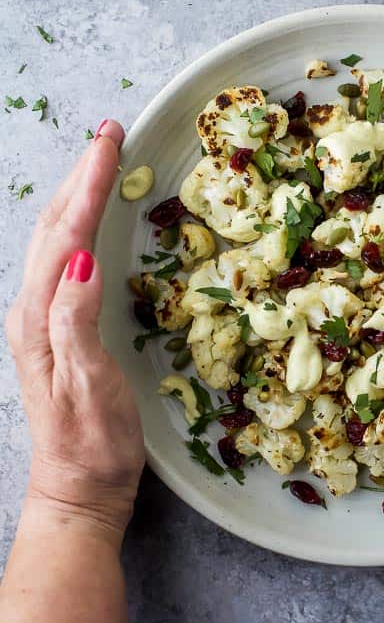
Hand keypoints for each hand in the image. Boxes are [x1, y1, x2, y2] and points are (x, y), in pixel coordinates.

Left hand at [5, 120, 144, 539]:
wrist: (77, 490)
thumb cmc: (92, 446)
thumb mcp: (90, 388)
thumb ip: (78, 322)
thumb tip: (83, 262)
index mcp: (42, 319)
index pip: (68, 236)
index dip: (89, 185)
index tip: (110, 142)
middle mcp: (33, 311)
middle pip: (55, 228)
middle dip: (81, 175)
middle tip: (108, 132)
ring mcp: (41, 319)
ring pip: (56, 240)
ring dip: (77, 194)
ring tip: (100, 160)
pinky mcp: (55, 329)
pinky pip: (64, 260)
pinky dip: (79, 225)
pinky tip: (90, 219)